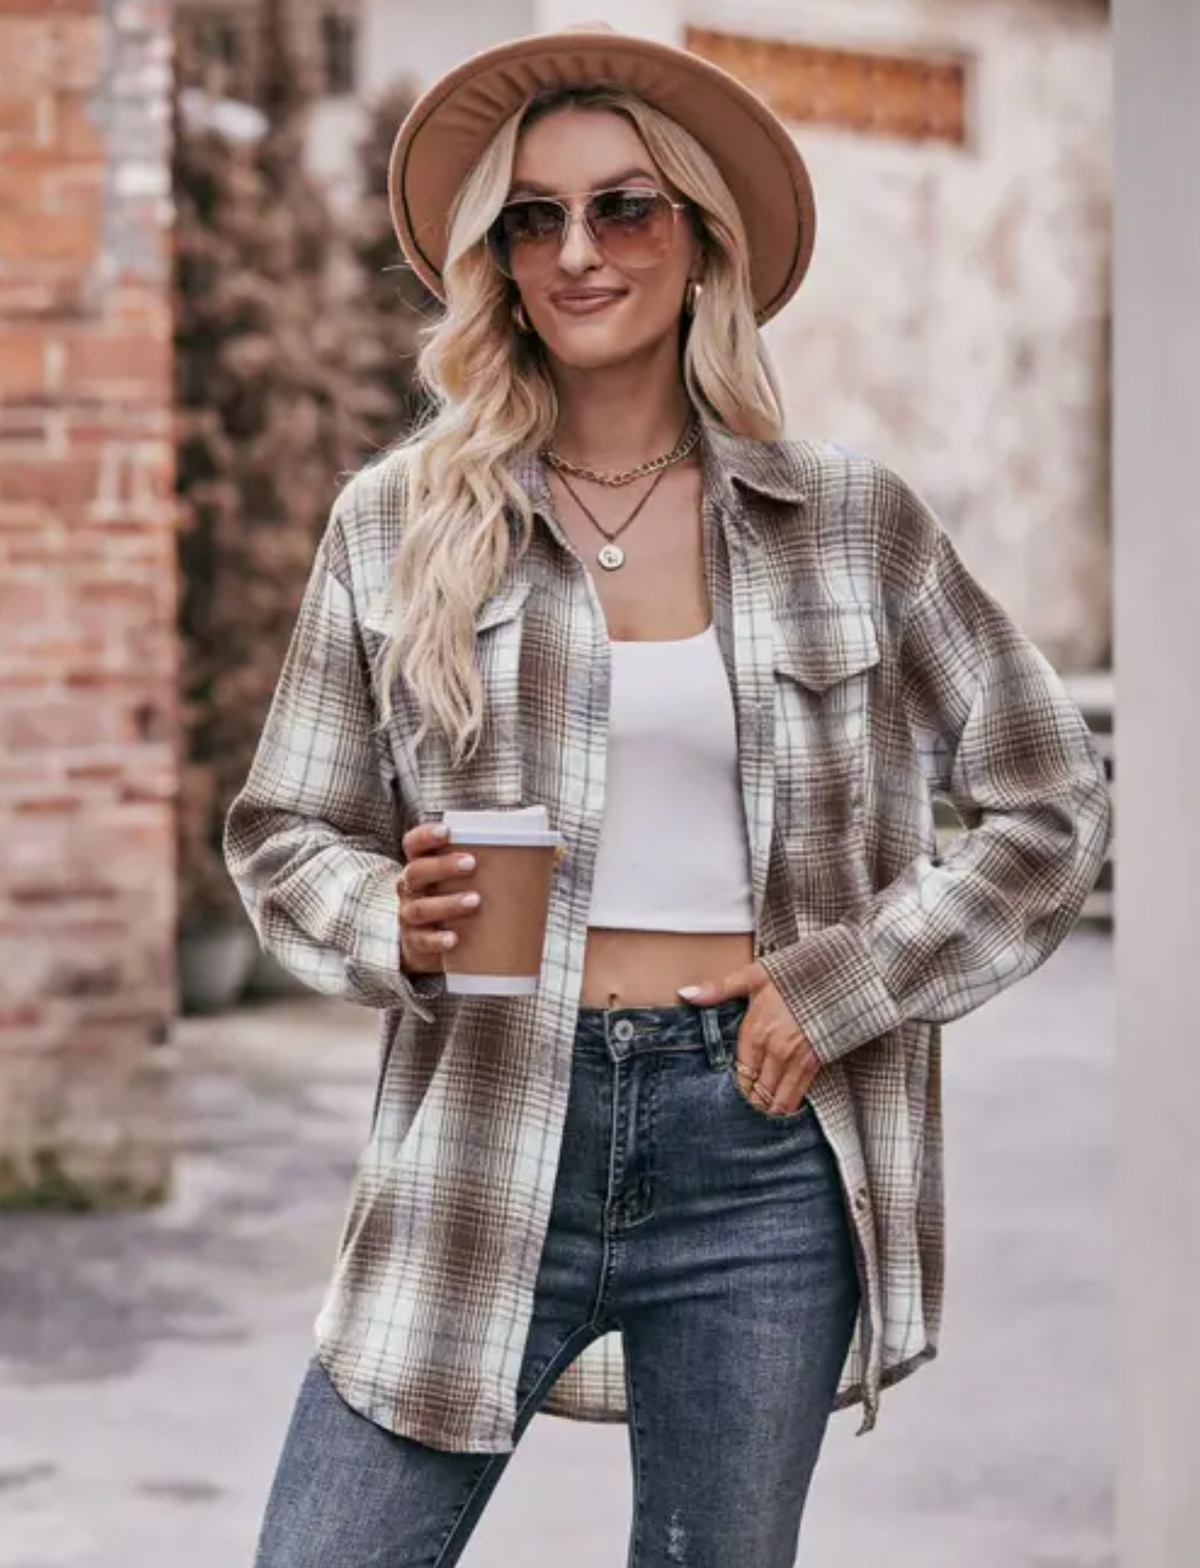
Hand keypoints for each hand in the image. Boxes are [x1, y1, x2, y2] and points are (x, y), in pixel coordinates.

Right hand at [396, 821, 480, 974]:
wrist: (434, 943)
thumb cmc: (457, 899)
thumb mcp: (467, 880)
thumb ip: (494, 864)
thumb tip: (550, 852)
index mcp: (422, 865)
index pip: (413, 844)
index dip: (425, 835)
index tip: (447, 831)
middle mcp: (410, 887)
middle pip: (417, 871)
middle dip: (443, 866)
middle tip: (472, 863)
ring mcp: (409, 915)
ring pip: (420, 907)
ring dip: (447, 903)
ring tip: (475, 901)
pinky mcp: (415, 941)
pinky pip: (422, 940)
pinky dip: (437, 940)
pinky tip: (454, 938)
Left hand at [680, 964, 818, 1116]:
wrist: (835, 974)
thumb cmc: (792, 975)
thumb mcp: (752, 976)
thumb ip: (718, 989)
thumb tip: (686, 993)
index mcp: (755, 1032)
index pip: (740, 1075)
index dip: (736, 1091)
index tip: (731, 1100)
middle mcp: (775, 1050)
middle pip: (758, 1092)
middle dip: (751, 1104)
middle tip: (742, 1117)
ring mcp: (797, 1059)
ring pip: (778, 1099)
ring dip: (768, 1110)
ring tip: (760, 1118)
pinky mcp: (816, 1062)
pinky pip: (799, 1094)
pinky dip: (788, 1105)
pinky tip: (782, 1111)